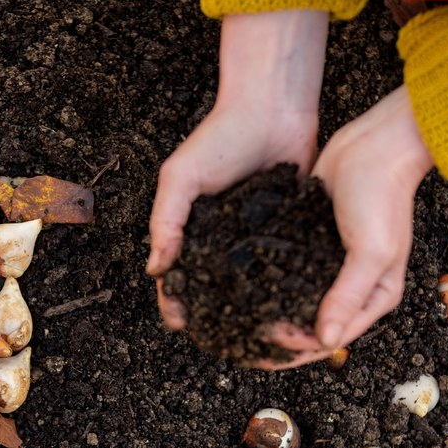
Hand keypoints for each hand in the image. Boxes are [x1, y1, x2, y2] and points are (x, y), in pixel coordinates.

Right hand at [146, 9, 329, 329]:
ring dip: (251, 308)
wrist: (274, 106)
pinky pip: (283, 265)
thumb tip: (156, 269)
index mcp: (191, 229)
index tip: (182, 324)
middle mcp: (221, 238)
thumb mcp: (182, 176)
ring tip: (259, 334)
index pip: (177, 275)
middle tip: (223, 341)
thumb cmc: (221, 136)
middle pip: (213, 288)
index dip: (176, 302)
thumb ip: (167, 220)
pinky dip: (284, 285)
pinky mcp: (287, 230)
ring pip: (249, 283)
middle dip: (214, 315)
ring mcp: (254, 237)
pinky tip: (291, 306)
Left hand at [259, 85, 434, 368]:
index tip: (259, 350)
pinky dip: (267, 281)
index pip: (330, 340)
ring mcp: (329, 264)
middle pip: (310, 326)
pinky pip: (286, 270)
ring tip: (233, 322)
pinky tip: (238, 286)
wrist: (375, 144)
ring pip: (295, 301)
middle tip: (238, 344)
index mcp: (375, 297)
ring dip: (269, 312)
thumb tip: (325, 341)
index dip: (294, 351)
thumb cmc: (381, 197)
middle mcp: (351, 287)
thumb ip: (348, 297)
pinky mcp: (310, 242)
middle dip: (277, 339)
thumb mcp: (371, 252)